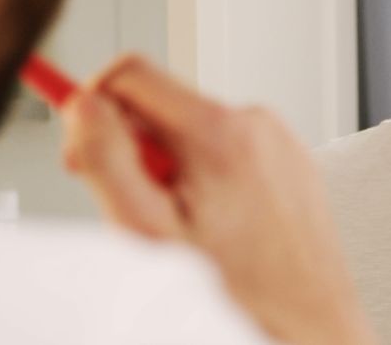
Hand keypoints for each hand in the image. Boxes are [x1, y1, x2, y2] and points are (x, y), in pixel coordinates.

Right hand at [61, 55, 370, 344]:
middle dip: (134, 146)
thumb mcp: (146, 230)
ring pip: (192, 128)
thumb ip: (105, 158)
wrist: (308, 330)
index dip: (93, 103)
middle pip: (161, 102)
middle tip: (133, 203)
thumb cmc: (237, 295)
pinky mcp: (289, 158)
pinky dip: (208, 176)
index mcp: (218, 131)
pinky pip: (228, 147)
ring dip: (172, 167)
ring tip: (185, 224)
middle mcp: (255, 122)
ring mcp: (278, 139)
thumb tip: (82, 106)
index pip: (131, 72)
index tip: (84, 142)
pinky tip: (217, 224)